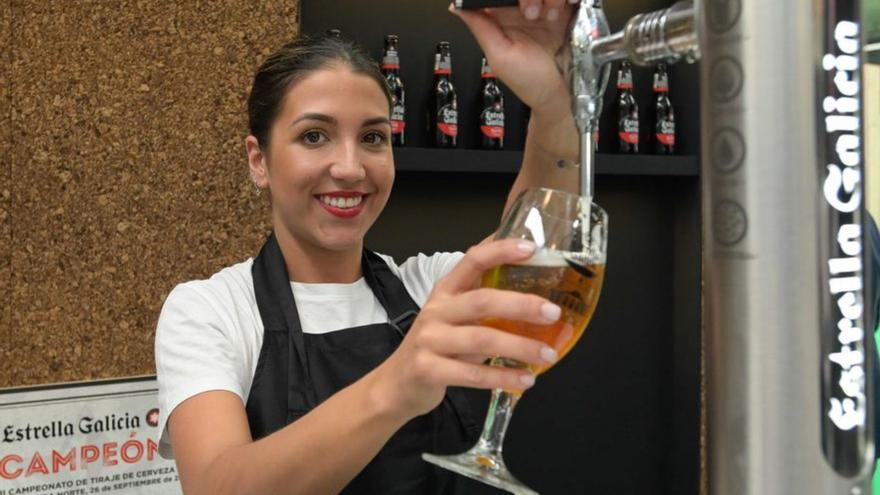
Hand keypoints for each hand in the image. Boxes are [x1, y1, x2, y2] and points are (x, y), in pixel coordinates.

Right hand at [374, 239, 561, 418]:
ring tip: (549, 354)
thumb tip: (538, 294)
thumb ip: (485, 303)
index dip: (501, 251)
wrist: (397, 385)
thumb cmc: (436, 346)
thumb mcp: (454, 317)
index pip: (472, 260)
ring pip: (482, 339)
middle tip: (553, 312)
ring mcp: (429, 340)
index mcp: (446, 291)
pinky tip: (527, 379)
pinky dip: (504, 377)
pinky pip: (473, 375)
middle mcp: (436, 310)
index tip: (532, 249)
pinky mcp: (429, 370)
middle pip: (482, 300)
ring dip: (520, 347)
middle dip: (521, 304)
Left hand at [450, 0, 576, 119]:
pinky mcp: (569, 11)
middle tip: (533, 14)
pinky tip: (568, 7)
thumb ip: (481, 29)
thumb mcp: (500, 57)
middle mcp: (525, 9)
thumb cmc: (529, 83)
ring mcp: (548, 8)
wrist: (560, 96)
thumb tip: (456, 7)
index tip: (514, 3)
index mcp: (503, 17)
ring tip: (552, 17)